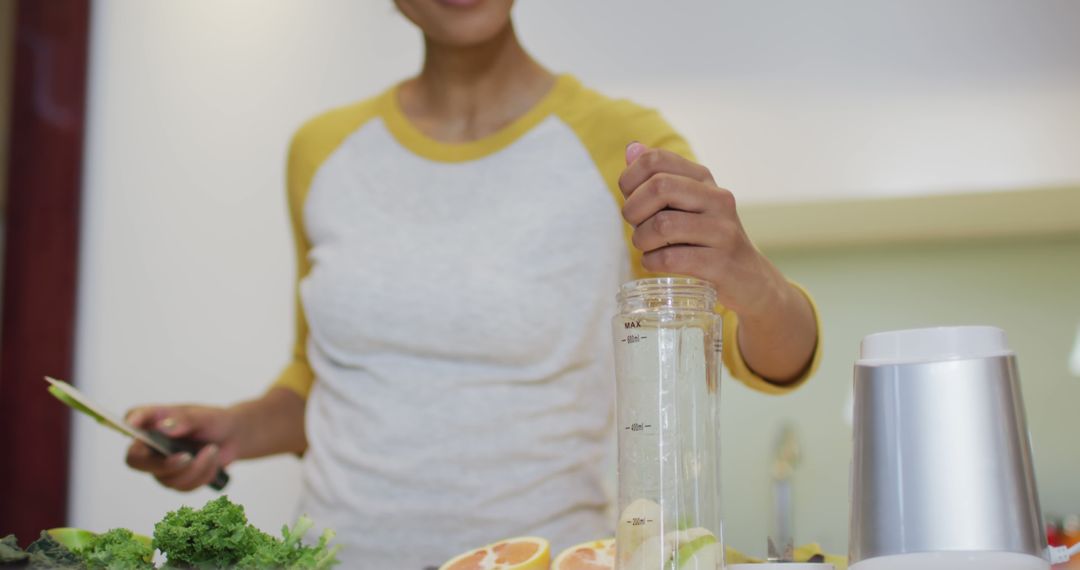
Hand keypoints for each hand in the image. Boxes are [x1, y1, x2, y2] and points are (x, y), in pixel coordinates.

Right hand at [125, 404, 237, 491]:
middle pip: (136, 461)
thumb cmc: (213, 421)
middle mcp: (150, 443)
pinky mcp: (174, 479)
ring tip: (212, 450)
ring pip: (166, 479)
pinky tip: (211, 461)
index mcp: (153, 419)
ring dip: (195, 467)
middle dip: (163, 464)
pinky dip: (203, 475)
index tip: (134, 425)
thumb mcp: (203, 417)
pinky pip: (184, 486)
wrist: (232, 437)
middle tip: (187, 457)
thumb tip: (163, 428)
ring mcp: (159, 464)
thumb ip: (184, 420)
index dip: (130, 424)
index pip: (133, 418)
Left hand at [618, 142, 783, 317]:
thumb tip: (632, 148)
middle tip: (634, 226)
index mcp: (704, 179)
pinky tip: (656, 262)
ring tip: (647, 247)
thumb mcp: (687, 203)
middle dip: (633, 209)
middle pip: (659, 187)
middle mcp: (717, 199)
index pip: (656, 159)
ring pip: (662, 225)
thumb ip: (659, 177)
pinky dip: (652, 262)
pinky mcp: (720, 263)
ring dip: (641, 240)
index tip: (629, 199)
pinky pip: (671, 258)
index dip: (629, 178)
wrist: (750, 278)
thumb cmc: (707, 238)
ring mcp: (722, 231)